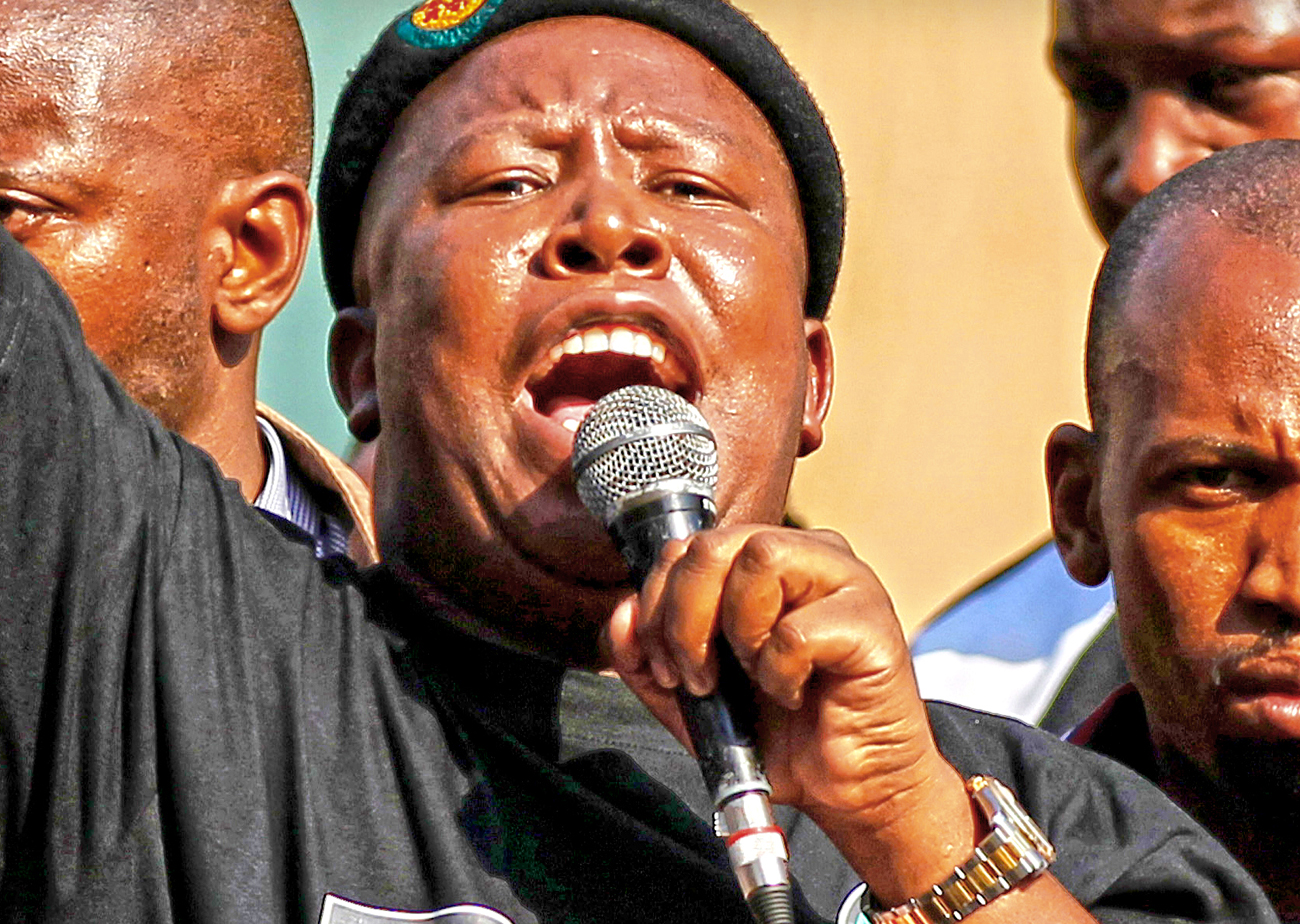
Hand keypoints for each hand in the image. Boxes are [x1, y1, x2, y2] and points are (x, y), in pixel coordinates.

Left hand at [604, 525, 1095, 920]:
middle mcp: (806, 554)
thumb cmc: (780, 732)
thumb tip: (622, 616)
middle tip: (698, 678)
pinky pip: (797, 628)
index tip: (665, 666)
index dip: (658, 602)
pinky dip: (780, 672)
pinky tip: (796, 692)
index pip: (687, 545)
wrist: (846, 788)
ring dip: (738, 630)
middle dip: (685, 617)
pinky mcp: (871, 620)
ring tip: (755, 676)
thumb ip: (647, 656)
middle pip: (714, 543)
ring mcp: (846, 580)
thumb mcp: (691, 698)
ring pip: (760, 556)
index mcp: (762, 562)